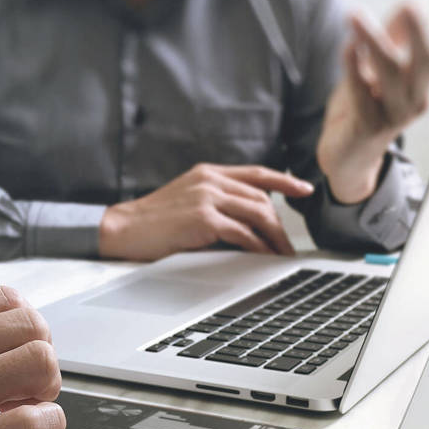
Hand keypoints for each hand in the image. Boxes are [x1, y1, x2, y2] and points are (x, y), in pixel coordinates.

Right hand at [0, 286, 64, 428]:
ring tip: (24, 404)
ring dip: (46, 388)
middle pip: (31, 326)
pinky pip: (35, 421)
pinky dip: (48, 425)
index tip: (14, 352)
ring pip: (39, 363)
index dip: (25, 328)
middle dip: (41, 355)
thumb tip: (12, 334)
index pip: (7, 300)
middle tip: (26, 383)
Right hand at [98, 163, 314, 260]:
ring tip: (279, 254)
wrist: (123, 228)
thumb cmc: (153, 221)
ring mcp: (207, 197)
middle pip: (262, 197)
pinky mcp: (203, 219)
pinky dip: (257, 246)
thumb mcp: (186, 199)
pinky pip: (242, 232)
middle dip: (279, 223)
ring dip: (273, 237)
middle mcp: (210, 180)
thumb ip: (214, 200)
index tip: (304, 190)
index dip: (285, 181)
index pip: (256, 173)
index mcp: (208, 173)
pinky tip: (261, 256)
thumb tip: (245, 220)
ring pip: (257, 213)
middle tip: (286, 245)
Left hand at [317, 5, 428, 203]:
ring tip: (356, 16)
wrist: (345, 157)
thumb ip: (391, 38)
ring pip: (388, 75)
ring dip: (372, 42)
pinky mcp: (367, 128)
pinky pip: (361, 94)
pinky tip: (347, 46)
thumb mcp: (377, 69)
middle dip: (418, 34)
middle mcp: (413, 99)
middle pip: (422, 64)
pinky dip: (353, 69)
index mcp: (421, 84)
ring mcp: (392, 116)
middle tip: (413, 3)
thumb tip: (408, 3)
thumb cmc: (364, 107)